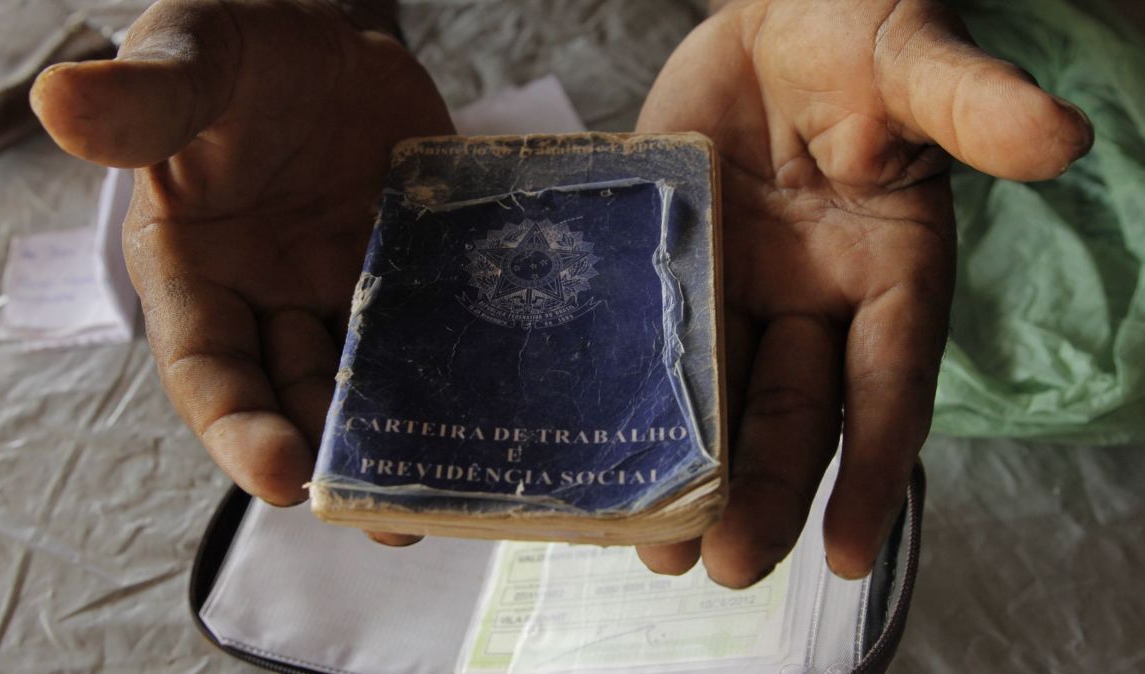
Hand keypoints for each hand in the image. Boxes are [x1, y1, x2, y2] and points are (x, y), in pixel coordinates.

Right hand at [31, 0, 451, 540]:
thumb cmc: (238, 59)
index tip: (280, 477)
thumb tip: (62, 101)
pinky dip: (466, 363)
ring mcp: (352, 293)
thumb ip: (149, 99)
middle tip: (392, 518)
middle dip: (340, 460)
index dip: (238, 431)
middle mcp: (275, 302)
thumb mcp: (191, 62)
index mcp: (199, 277)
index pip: (208, 373)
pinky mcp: (417, 273)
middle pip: (302, 399)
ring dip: (409, 435)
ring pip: (376, 380)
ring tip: (454, 489)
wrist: (328, 41)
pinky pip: (441, 326)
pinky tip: (506, 397)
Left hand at [635, 0, 1091, 584]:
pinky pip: (651, 345)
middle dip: (764, 493)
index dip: (871, 469)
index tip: (842, 554)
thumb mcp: (915, 67)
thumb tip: (1058, 136)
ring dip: (691, 474)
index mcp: (888, 276)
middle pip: (793, 417)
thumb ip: (972, 107)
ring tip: (652, 547)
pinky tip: (598, 454)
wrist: (768, 11)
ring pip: (718, 401)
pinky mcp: (670, 270)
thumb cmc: (858, 32)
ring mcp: (735, 292)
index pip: (887, 387)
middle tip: (721, 564)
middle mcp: (812, 302)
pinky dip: (629, 399)